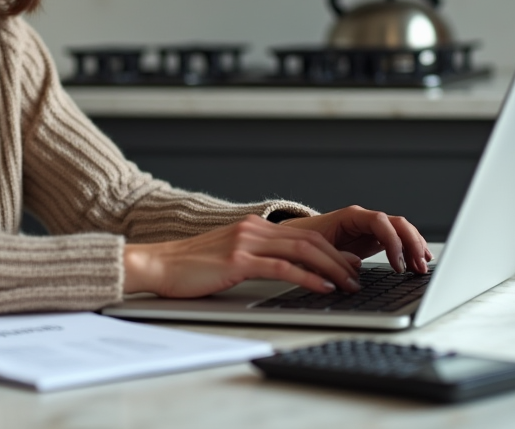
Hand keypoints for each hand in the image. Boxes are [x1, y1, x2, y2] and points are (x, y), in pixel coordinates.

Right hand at [123, 215, 361, 297]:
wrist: (157, 264)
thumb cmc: (189, 268)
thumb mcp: (228, 257)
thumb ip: (255, 258)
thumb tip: (285, 273)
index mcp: (252, 227)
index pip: (303, 236)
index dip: (331, 251)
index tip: (349, 265)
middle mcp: (253, 229)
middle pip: (310, 241)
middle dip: (339, 260)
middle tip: (357, 277)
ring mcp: (245, 242)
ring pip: (302, 251)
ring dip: (331, 269)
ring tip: (348, 284)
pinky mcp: (238, 260)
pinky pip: (283, 268)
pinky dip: (308, 277)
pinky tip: (323, 287)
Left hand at [280, 206, 432, 273]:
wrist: (300, 241)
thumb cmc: (306, 243)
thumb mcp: (316, 252)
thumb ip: (334, 257)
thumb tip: (355, 266)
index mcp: (350, 216)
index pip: (380, 221)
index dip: (392, 241)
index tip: (397, 265)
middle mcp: (365, 219)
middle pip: (397, 223)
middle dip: (412, 243)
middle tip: (419, 266)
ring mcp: (372, 228)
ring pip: (402, 231)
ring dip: (415, 247)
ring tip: (422, 267)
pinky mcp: (375, 239)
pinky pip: (398, 240)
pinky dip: (410, 250)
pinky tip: (418, 263)